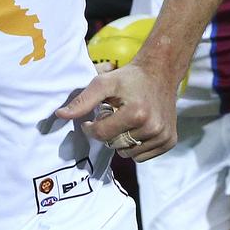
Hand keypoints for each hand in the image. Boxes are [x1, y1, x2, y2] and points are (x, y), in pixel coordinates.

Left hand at [55, 59, 178, 161]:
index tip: (91, 119)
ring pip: (128, 153)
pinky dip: (135, 146)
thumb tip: (60, 115)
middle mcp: (152, 128)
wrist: (160, 73)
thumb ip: (82, 101)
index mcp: (136, 114)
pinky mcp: (170, 141)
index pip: (102, 134)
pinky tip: (137, 128)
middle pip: (115, 145)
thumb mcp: (103, 83)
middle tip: (113, 116)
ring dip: (121, 141)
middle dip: (108, 133)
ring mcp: (163, 136)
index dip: (91, 127)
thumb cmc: (128, 78)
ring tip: (126, 121)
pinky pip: (142, 156)